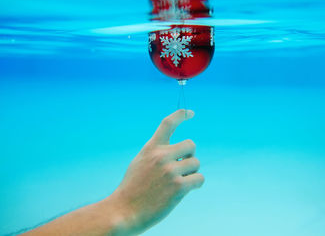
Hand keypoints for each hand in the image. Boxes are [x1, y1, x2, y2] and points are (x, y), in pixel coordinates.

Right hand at [111, 109, 203, 234]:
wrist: (124, 211)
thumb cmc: (133, 189)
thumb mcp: (140, 162)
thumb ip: (156, 153)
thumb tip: (178, 151)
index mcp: (151, 148)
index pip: (168, 123)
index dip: (181, 115)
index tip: (190, 113)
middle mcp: (161, 156)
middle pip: (191, 144)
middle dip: (189, 156)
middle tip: (181, 168)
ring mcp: (170, 170)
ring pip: (196, 163)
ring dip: (191, 172)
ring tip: (177, 182)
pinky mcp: (178, 187)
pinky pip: (199, 179)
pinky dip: (196, 184)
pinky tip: (184, 190)